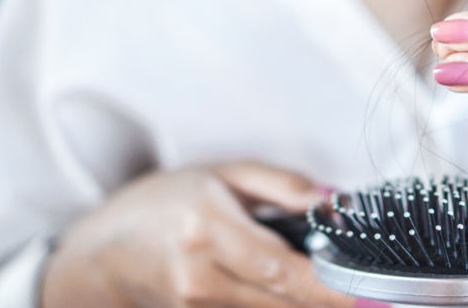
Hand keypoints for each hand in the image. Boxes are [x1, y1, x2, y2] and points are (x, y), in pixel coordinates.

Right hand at [42, 162, 366, 307]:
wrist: (104, 248)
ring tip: (324, 282)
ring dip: (303, 302)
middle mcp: (199, 277)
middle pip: (281, 302)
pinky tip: (291, 290)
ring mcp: (193, 307)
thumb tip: (331, 200)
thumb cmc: (164, 201)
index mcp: (207, 230)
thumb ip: (279, 185)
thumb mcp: (222, 173)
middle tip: (357, 283)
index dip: (327, 286)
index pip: (280, 269)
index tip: (363, 289)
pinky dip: (278, 306)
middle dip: (325, 297)